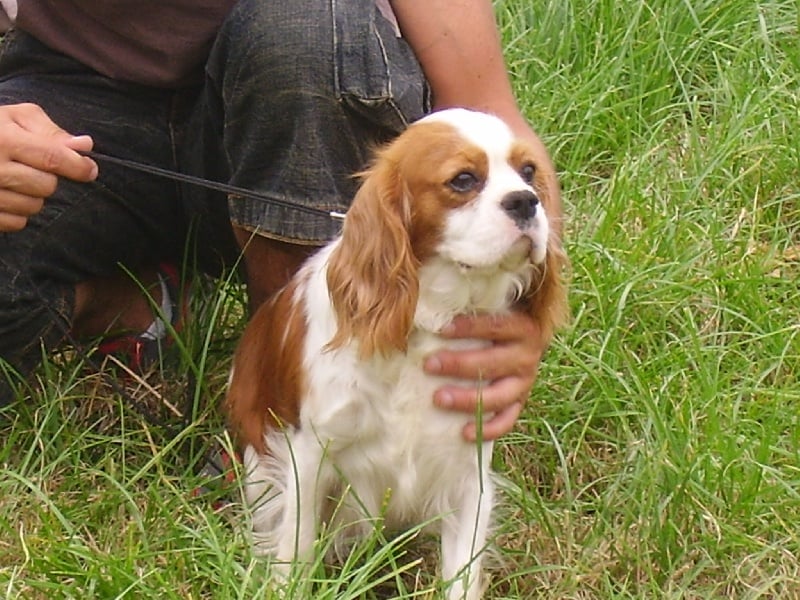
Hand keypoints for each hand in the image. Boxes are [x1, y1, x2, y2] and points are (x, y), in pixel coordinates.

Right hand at [0, 103, 97, 231]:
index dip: (78, 166)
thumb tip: (84, 145)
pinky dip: (16, 212)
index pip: (52, 158)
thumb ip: (49, 130)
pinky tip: (4, 194)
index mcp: (2, 139)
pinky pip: (17, 223)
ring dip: (31, 196)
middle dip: (47, 178)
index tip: (89, 169)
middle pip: (47, 186)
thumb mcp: (13, 117)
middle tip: (30, 167)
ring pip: (34, 206)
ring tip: (13, 179)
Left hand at [424, 311, 545, 441]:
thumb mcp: (488, 311)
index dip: (470, 327)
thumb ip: (469, 307)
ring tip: (438, 398)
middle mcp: (527, 356)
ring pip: (498, 396)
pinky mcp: (519, 404)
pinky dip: (487, 429)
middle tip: (428, 364)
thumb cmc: (491, 324)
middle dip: (458, 364)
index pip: (496, 325)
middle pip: (492, 363)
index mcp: (522, 328)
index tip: (441, 329)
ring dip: (468, 399)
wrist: (520, 345)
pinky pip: (506, 421)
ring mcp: (524, 383)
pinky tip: (463, 433)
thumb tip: (429, 304)